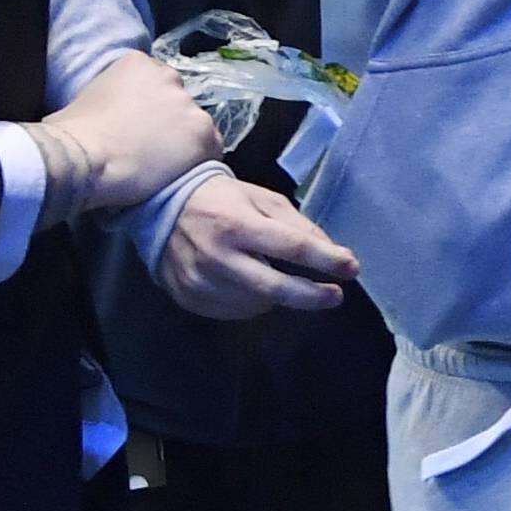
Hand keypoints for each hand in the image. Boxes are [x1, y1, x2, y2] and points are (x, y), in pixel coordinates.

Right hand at [48, 51, 220, 210]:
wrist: (88, 161)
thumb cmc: (73, 135)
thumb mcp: (75, 103)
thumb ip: (94, 100)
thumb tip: (88, 116)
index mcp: (137, 63)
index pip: (154, 82)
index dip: (147, 108)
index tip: (137, 127)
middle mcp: (169, 77)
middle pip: (177, 101)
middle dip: (168, 121)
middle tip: (151, 147)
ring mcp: (190, 105)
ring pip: (195, 125)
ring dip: (183, 142)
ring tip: (164, 166)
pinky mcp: (205, 134)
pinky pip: (210, 149)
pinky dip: (198, 162)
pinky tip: (177, 175)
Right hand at [156, 173, 358, 317]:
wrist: (158, 206)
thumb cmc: (220, 199)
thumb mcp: (261, 199)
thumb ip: (297, 225)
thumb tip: (334, 253)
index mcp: (237, 224)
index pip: (292, 247)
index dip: (326, 260)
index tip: (352, 268)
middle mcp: (217, 257)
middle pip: (276, 288)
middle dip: (311, 295)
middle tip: (335, 296)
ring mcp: (200, 282)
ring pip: (257, 304)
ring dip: (277, 294)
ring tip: (274, 273)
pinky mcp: (190, 298)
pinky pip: (235, 311)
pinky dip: (251, 301)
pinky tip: (249, 282)